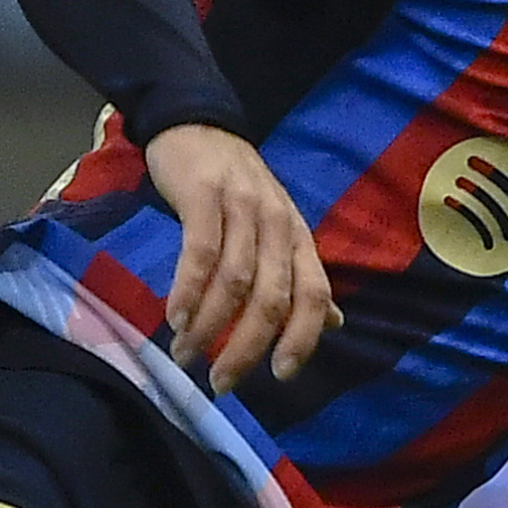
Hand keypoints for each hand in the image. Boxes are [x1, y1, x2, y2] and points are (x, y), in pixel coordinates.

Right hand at [144, 124, 341, 389]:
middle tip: (222, 382)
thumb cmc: (237, 188)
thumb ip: (301, 276)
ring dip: (210, 326)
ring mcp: (242, 208)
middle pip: (272, 297)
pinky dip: (188, 291)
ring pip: (235, 281)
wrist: (197, 125)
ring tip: (186, 354)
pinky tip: (175, 317)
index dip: (302, 338)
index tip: (281, 375)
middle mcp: (277, 225)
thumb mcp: (276, 230)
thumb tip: (332, 322)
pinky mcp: (204, 197)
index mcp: (297, 238)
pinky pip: (199, 253)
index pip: (312, 294)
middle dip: (246, 347)